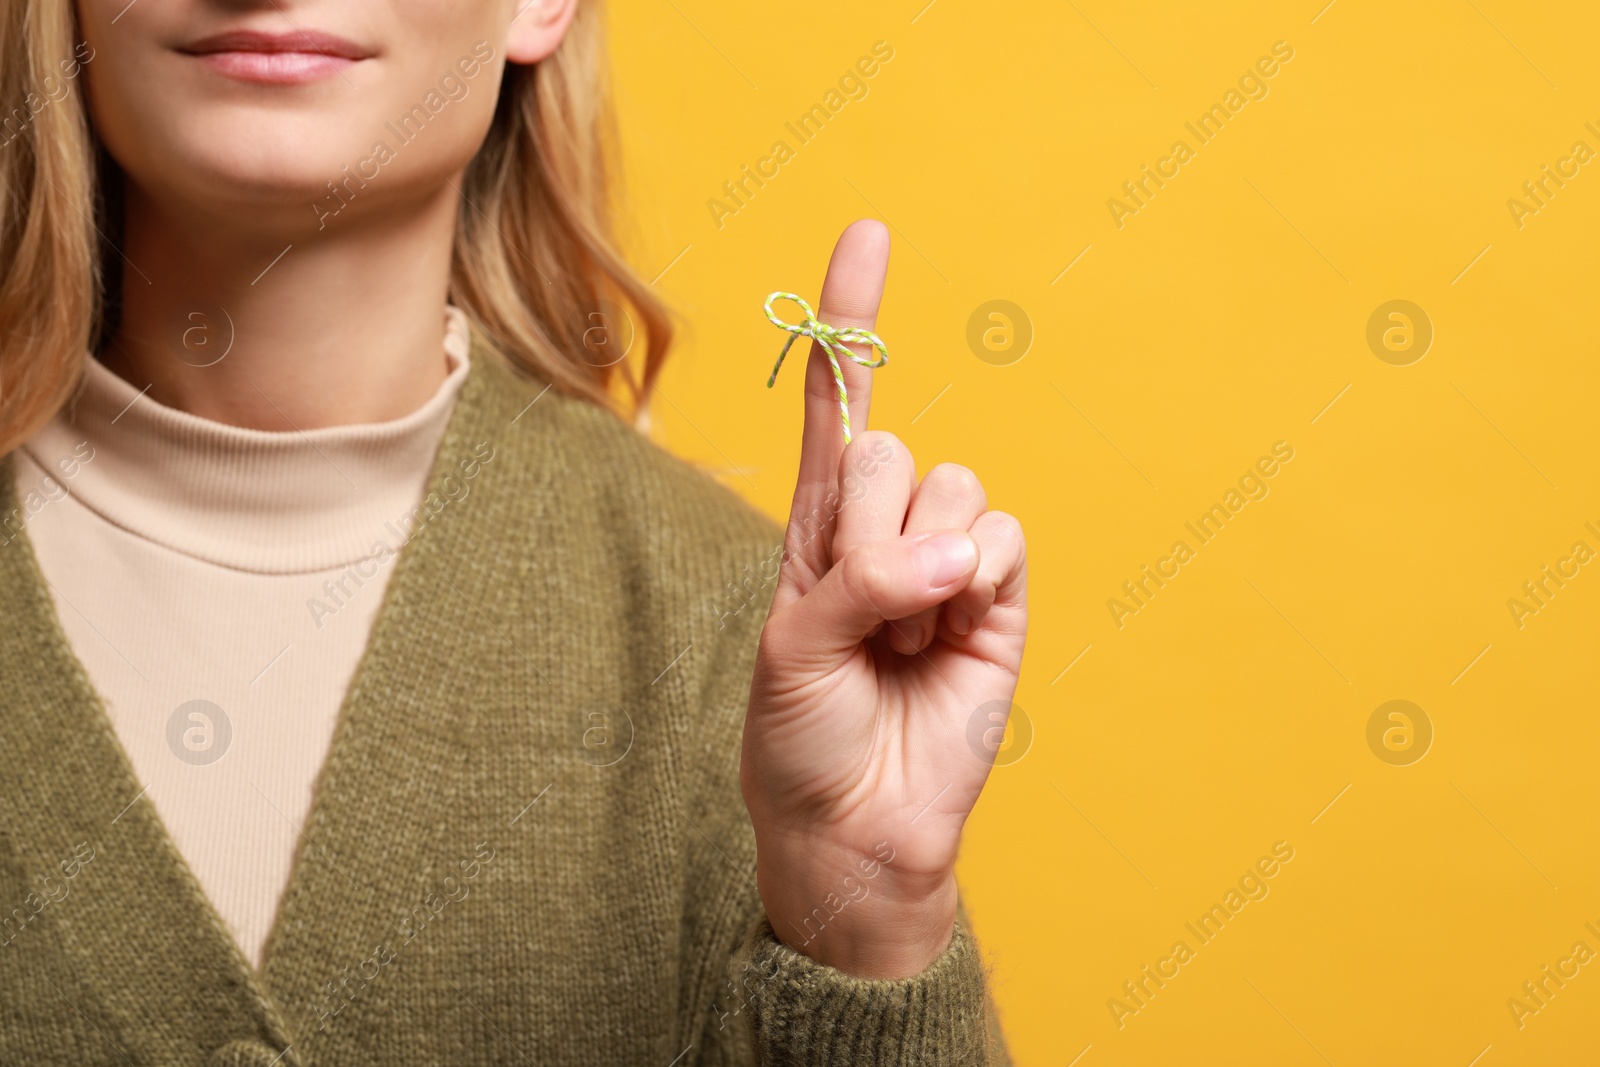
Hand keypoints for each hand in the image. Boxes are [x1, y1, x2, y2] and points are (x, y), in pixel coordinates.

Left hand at [741, 220, 1027, 978]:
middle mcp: (885, 529)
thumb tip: (954, 553)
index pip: (839, 402)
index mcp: (818, 528)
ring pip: (955, 488)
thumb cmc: (800, 739)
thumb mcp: (790, 650)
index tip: (867, 234)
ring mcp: (949, 561)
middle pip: (891, 445)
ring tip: (905, 638)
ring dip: (923, 565)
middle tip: (861, 609)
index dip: (850, 319)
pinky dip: (976, 582)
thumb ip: (857, 582)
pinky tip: (951, 635)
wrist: (857, 829)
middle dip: (871, 528)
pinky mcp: (1003, 599)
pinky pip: (1005, 538)